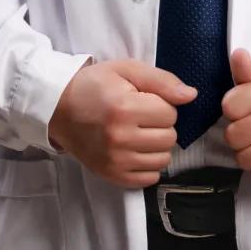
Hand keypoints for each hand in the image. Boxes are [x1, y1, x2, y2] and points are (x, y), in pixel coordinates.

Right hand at [49, 59, 196, 188]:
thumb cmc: (95, 85)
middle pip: (169, 138)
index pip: (170, 114)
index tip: (145, 100)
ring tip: (139, 132)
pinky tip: (136, 150)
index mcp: (124, 108)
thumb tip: (191, 95)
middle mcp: (120, 138)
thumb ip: (162, 80)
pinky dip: (148, 165)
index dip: (162, 104)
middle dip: (161, 125)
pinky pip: (149, 179)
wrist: (58, 108)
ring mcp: (115, 160)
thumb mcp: (126, 70)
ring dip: (157, 145)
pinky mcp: (111, 175)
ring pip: (163, 159)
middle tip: (142, 116)